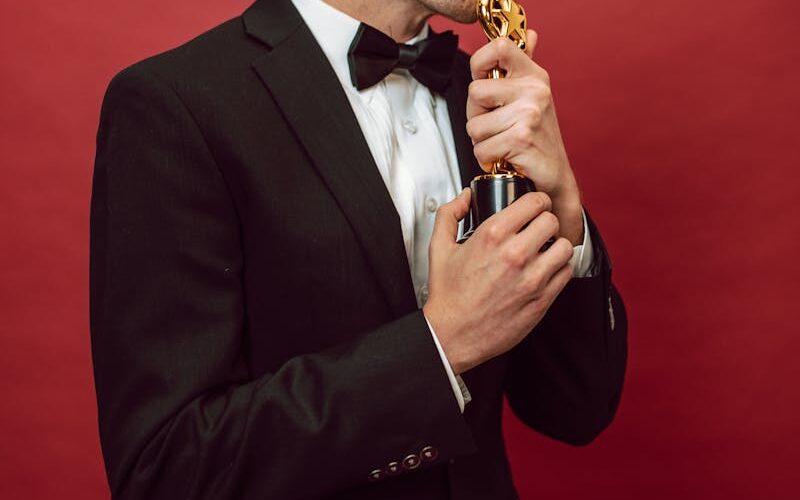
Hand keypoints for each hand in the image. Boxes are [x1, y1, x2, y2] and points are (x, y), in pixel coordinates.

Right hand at [422, 189, 573, 374]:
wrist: (452, 335)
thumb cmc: (448, 296)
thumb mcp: (439, 248)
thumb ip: (449, 214)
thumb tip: (464, 198)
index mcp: (492, 236)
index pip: (534, 202)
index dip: (536, 202)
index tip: (533, 208)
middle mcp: (515, 254)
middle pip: (552, 220)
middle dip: (545, 222)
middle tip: (538, 229)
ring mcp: (532, 278)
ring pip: (564, 246)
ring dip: (556, 245)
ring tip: (545, 250)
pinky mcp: (541, 299)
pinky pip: (565, 272)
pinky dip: (558, 268)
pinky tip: (544, 270)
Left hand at [466, 30, 583, 244]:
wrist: (555, 176)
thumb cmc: (538, 139)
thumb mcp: (534, 97)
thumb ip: (524, 65)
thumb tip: (530, 34)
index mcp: (533, 75)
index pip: (499, 46)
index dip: (480, 63)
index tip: (485, 82)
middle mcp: (533, 90)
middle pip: (474, 92)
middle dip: (477, 116)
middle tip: (497, 127)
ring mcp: (528, 114)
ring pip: (474, 126)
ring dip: (482, 142)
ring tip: (503, 144)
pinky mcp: (520, 139)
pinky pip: (481, 148)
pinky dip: (488, 159)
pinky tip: (506, 158)